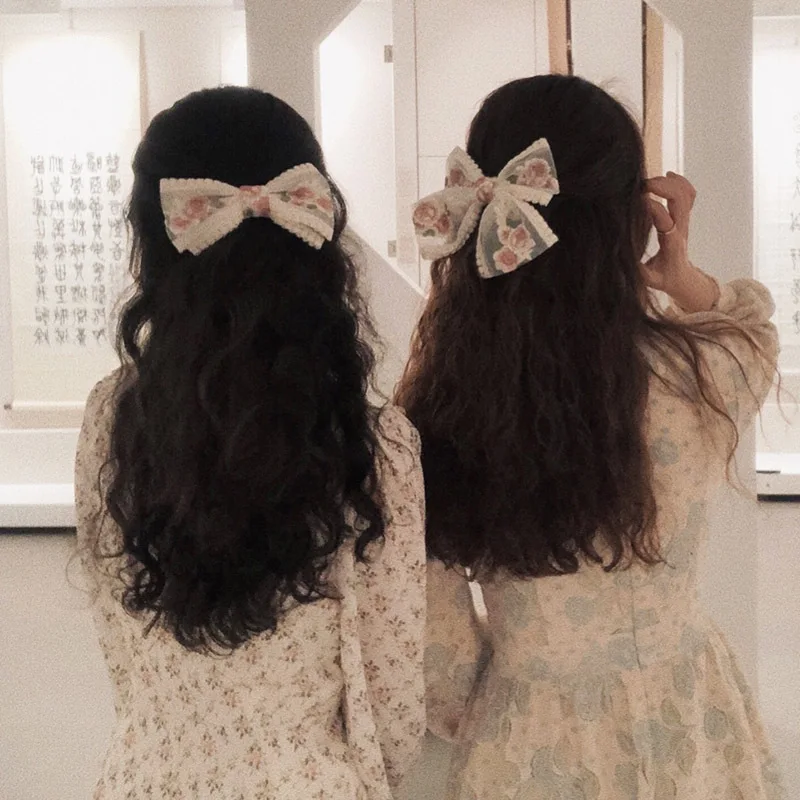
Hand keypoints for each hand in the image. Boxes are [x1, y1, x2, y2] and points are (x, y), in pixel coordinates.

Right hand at [642, 173, 718, 311]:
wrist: (682, 277)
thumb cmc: (663, 277)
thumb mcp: (648, 279)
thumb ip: (636, 270)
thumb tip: (619, 259)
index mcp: (671, 243)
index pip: (665, 219)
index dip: (651, 207)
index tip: (635, 201)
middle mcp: (681, 228)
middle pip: (680, 198)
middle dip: (662, 187)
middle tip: (641, 187)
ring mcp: (685, 220)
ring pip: (686, 193)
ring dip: (669, 182)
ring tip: (649, 182)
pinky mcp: (684, 216)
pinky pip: (689, 193)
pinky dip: (680, 181)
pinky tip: (667, 176)